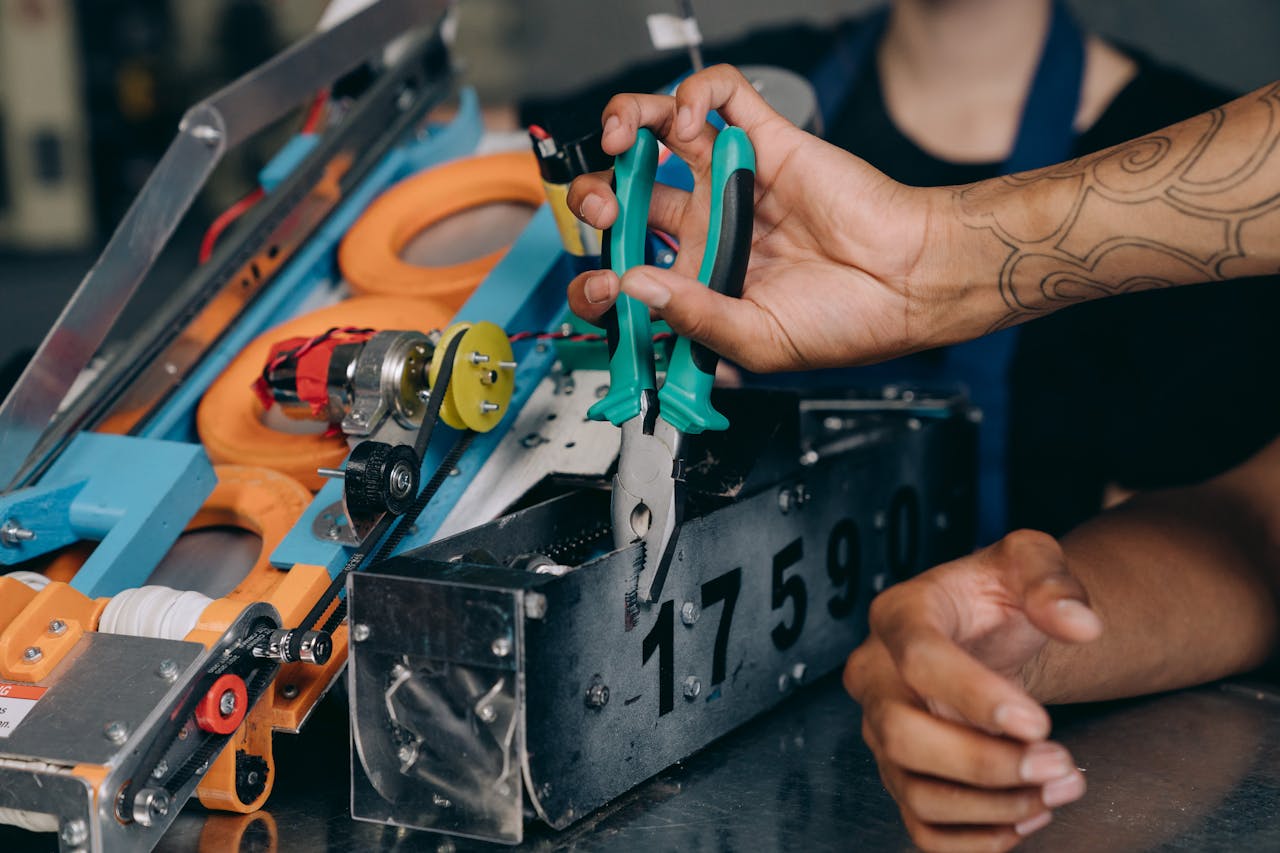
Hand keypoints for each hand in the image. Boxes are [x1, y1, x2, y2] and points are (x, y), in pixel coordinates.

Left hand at [565, 65, 960, 372]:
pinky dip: (692, 94)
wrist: (910, 284)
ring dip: (626, 124)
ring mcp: (735, 180)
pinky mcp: (767, 141)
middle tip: (602, 207)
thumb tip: (633, 285)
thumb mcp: (756, 341)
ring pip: (658, 132)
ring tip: (620, 137)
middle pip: (628, 193)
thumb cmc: (848, 322)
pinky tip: (684, 119)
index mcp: (700, 280)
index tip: (600, 287)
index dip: (598, 277)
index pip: (626, 269)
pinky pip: (721, 97)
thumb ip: (692, 315)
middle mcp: (709, 225)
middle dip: (596, 196)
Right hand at [844, 530, 1102, 851]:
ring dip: (994, 807)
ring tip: (1059, 786)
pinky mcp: (901, 772)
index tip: (1038, 721)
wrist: (984, 630)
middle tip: (1058, 762)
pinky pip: (922, 828)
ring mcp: (882, 729)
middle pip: (901, 734)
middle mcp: (875, 675)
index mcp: (899, 615)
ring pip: (915, 790)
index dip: (974, 696)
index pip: (918, 659)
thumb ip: (1053, 581)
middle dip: (984, 763)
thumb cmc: (997, 593)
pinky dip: (976, 840)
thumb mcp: (1028, 559)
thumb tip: (1081, 623)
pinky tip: (1027, 817)